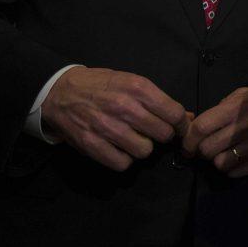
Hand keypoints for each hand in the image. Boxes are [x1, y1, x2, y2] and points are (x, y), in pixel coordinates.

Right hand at [42, 67, 190, 171]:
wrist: (60, 91)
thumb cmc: (102, 86)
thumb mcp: (132, 82)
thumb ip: (159, 101)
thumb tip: (187, 117)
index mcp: (138, 88)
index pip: (174, 114)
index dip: (181, 124)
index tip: (178, 127)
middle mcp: (124, 107)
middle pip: (163, 134)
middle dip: (162, 135)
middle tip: (152, 131)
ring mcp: (107, 127)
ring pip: (145, 151)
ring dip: (142, 147)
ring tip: (133, 138)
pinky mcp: (91, 145)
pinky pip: (122, 164)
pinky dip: (124, 159)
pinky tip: (119, 148)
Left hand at [181, 87, 247, 177]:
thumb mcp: (240, 95)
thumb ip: (218, 109)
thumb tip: (196, 127)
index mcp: (236, 109)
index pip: (201, 128)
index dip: (188, 140)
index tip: (186, 145)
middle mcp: (246, 127)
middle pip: (207, 149)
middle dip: (201, 150)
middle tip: (205, 148)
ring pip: (220, 163)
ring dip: (217, 160)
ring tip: (222, 153)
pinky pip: (235, 171)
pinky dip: (231, 167)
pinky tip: (235, 159)